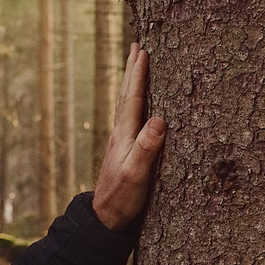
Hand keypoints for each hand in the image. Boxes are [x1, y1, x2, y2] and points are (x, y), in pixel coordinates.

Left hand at [92, 44, 164, 230]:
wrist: (104, 218)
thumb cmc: (122, 198)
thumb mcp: (136, 174)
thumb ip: (147, 148)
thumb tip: (159, 119)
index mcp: (124, 135)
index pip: (132, 98)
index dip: (138, 75)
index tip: (143, 51)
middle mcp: (121, 134)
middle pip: (126, 95)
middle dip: (132, 70)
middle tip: (136, 46)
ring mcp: (121, 142)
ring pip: (127, 104)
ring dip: (131, 83)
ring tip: (135, 67)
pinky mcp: (124, 151)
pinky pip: (130, 116)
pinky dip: (134, 102)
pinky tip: (136, 105)